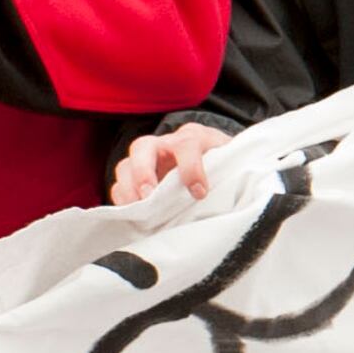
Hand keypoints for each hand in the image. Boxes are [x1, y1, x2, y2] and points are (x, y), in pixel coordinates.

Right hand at [111, 124, 228, 205]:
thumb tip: (234, 196)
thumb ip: (229, 174)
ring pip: (126, 165)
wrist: (217, 162)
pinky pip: (119, 185)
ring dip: (129, 188)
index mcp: (193, 137)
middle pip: (143, 146)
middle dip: (143, 172)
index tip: (200, 193)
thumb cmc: (225, 165)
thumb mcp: (232, 164)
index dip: (191, 168)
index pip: (186, 144)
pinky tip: (133, 215)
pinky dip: (123, 200)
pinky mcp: (136, 178)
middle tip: (149, 196)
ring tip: (138, 210)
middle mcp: (165, 144)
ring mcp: (147, 160)